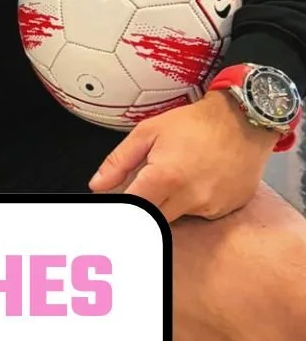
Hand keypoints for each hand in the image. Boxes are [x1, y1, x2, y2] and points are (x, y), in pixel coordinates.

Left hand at [89, 91, 275, 221]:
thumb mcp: (149, 131)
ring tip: (176, 176)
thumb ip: (119, 161)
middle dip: (144, 207)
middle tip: (144, 186)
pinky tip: (196, 180)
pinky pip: (199, 214)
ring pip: (176, 218)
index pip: (132, 209)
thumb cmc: (197, 123)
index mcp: (166, 177)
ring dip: (168, 204)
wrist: (243, 121)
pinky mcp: (226, 210)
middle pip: (153, 219)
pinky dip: (191, 203)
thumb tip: (98, 184)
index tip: (114, 205)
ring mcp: (210, 207)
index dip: (120, 208)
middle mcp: (190, 198)